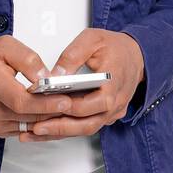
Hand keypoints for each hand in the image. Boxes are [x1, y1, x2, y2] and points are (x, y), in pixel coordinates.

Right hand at [0, 37, 76, 138]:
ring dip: (51, 119)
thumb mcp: (6, 46)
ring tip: (69, 108)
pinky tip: (54, 114)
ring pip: (30, 126)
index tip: (66, 100)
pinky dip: (41, 124)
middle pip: (29, 116)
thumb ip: (28, 59)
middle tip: (77, 103)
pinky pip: (25, 130)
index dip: (45, 103)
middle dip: (55, 111)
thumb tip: (46, 76)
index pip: (21, 101)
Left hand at [19, 27, 145, 140]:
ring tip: (36, 132)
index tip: (44, 107)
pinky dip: (69, 129)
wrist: (137, 55)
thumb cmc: (116, 47)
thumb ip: (72, 55)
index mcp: (112, 85)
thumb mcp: (92, 39)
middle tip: (35, 128)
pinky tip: (50, 128)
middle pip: (86, 124)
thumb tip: (54, 74)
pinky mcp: (108, 115)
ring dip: (61, 132)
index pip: (87, 105)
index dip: (64, 107)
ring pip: (86, 129)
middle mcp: (115, 103)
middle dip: (59, 128)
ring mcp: (113, 112)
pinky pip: (88, 125)